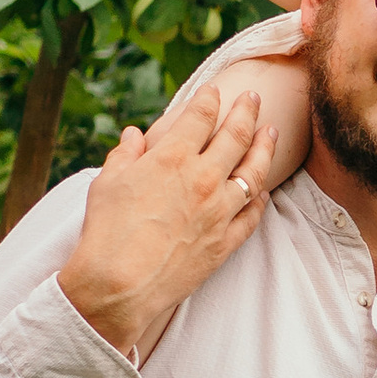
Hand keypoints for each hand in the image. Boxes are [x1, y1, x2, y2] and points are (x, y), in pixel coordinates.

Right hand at [57, 84, 265, 358]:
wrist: (119, 287)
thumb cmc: (106, 233)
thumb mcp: (106, 184)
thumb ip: (124, 155)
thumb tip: (134, 135)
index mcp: (171, 158)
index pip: (199, 117)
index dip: (209, 99)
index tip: (215, 90)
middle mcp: (202, 179)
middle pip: (235, 135)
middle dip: (246, 111)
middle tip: (254, 98)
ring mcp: (219, 212)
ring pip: (253, 172)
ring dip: (265, 148)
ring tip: (271, 132)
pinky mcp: (225, 243)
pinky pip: (252, 216)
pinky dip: (259, 200)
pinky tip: (262, 191)